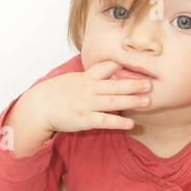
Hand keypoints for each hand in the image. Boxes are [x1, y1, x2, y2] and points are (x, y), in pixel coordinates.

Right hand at [32, 59, 152, 136]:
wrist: (39, 106)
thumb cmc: (58, 93)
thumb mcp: (74, 79)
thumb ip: (92, 76)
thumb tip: (109, 73)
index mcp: (87, 77)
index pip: (106, 67)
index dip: (122, 67)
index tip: (138, 67)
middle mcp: (89, 89)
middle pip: (115, 85)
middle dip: (134, 84)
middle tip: (150, 84)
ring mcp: (87, 104)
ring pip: (113, 101)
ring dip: (132, 101)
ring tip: (148, 101)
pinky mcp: (84, 119)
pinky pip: (104, 120)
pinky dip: (118, 122)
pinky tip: (130, 124)